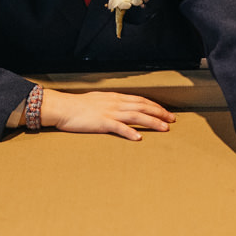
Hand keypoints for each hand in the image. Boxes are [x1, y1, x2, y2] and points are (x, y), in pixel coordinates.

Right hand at [40, 88, 173, 139]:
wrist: (63, 107)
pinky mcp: (102, 122)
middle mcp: (115, 103)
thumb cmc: (78, 106)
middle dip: (160, 113)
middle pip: (143, 106)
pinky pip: (119, 127)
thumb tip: (121, 107)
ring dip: (152, 122)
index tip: (165, 112)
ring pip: (136, 115)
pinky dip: (130, 132)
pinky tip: (139, 137)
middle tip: (172, 120)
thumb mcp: (98, 100)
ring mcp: (109, 112)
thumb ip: (111, 104)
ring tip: (164, 128)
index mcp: (115, 98)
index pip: (140, 100)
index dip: (155, 106)